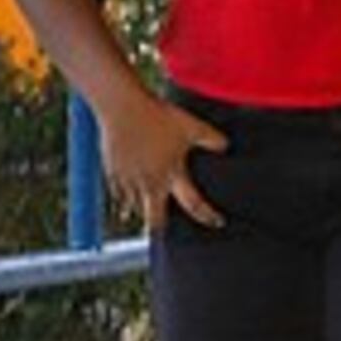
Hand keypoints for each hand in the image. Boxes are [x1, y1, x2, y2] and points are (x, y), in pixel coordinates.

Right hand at [98, 89, 226, 231]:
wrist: (123, 108)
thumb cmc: (158, 116)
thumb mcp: (191, 126)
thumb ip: (211, 138)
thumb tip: (227, 147)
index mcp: (172, 175)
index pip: (193, 203)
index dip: (207, 216)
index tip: (218, 222)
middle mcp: (149, 183)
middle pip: (154, 219)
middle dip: (159, 227)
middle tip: (163, 232)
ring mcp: (128, 180)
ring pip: (133, 209)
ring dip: (140, 212)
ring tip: (145, 215)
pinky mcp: (112, 173)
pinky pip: (117, 196)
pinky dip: (122, 201)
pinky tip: (124, 202)